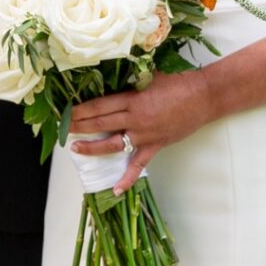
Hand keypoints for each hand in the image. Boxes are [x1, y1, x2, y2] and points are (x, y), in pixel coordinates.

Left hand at [67, 71, 208, 192]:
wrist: (203, 97)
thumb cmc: (178, 82)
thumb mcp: (150, 75)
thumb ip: (131, 79)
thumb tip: (111, 76)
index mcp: (132, 99)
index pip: (99, 106)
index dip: (80, 110)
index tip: (66, 111)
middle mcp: (135, 119)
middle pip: (100, 124)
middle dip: (78, 126)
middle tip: (62, 128)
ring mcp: (144, 135)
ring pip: (112, 144)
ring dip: (92, 148)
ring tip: (75, 149)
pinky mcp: (155, 146)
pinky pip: (138, 165)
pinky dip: (127, 178)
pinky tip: (115, 190)